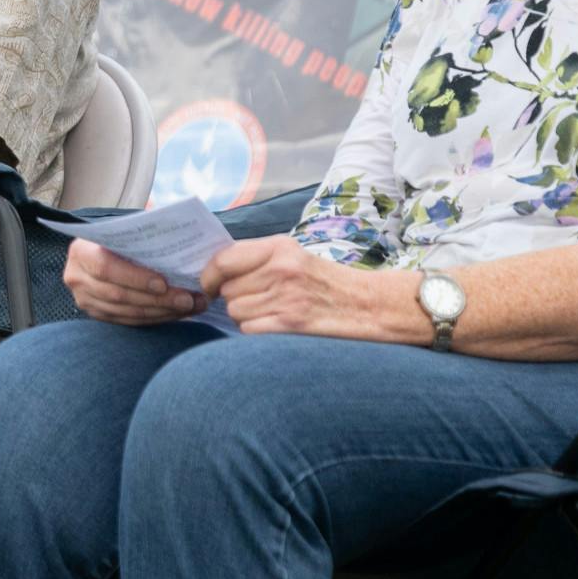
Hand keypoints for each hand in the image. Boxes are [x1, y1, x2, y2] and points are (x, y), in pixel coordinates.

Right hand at [62, 238, 207, 325]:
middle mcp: (77, 278)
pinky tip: (177, 313)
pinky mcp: (97, 314)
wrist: (103, 250)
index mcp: (81, 251)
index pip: (105, 267)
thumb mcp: (125, 227)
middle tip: (188, 298)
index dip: (135, 278)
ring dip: (162, 311)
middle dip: (157, 299)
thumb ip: (142, 227)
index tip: (163, 283)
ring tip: (190, 306)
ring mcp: (84, 300)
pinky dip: (155, 318)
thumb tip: (168, 219)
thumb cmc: (120, 237)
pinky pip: (128, 321)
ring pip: (126, 312)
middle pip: (118, 294)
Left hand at [200, 235, 378, 336]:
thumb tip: (216, 271)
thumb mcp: (294, 256)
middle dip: (234, 298)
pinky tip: (276, 324)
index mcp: (279, 248)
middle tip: (257, 300)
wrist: (369, 304)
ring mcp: (285, 297)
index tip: (208, 285)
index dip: (208, 275)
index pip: (223, 259)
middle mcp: (281, 269)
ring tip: (270, 311)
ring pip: (236, 311)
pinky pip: (249, 330)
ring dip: (246, 316)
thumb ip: (258, 258)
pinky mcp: (290, 323)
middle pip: (227, 290)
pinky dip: (256, 330)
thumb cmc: (327, 281)